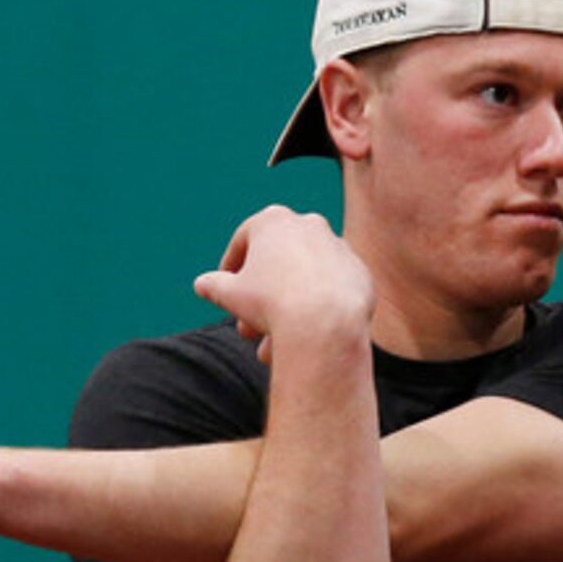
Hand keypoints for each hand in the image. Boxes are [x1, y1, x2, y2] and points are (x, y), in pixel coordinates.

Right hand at [193, 207, 374, 365]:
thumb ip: (214, 285)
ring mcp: (339, 247)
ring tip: (273, 342)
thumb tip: (203, 284)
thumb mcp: (230, 294)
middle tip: (248, 326)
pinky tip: (307, 334)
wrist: (326, 322)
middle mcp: (309, 225)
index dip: (231, 266)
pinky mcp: (359, 272)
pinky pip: (331, 291)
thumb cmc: (272, 302)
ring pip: (305, 280)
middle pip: (278, 263)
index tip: (225, 286)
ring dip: (288, 307)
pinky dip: (319, 309)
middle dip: (260, 296)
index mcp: (273, 219)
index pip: (245, 241)